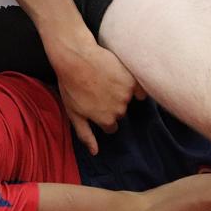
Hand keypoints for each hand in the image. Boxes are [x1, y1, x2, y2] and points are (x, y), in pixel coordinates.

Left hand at [49, 38, 144, 154]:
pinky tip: (118, 76)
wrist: (76, 57)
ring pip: (128, 99)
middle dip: (111, 104)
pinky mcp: (132, 79)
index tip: (95, 104)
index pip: (111, 126)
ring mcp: (127, 95)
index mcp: (105, 120)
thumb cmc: (71, 86)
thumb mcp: (74, 113)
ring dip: (120, 92)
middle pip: (120, 112)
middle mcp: (119, 110)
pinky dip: (132, 84)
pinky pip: (139, 88)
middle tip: (97, 90)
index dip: (102, 115)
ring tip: (104, 80)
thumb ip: (85, 134)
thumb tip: (95, 152)